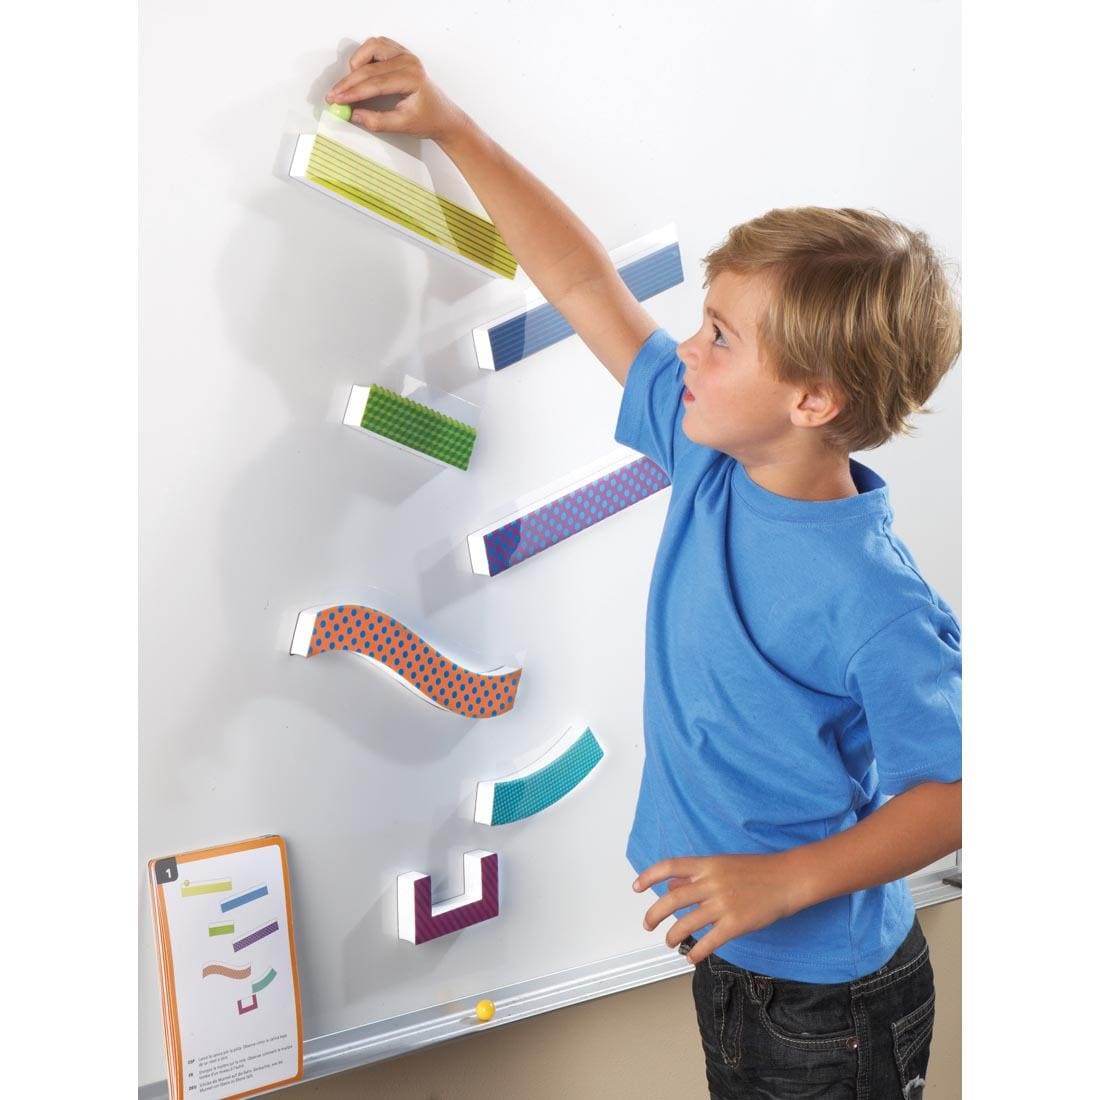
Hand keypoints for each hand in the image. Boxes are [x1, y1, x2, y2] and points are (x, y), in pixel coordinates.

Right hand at [325, 37, 468, 143]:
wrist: (443, 117)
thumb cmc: (429, 119)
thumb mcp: (402, 125)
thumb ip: (377, 121)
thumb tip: (354, 115)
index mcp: (412, 77)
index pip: (374, 83)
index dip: (352, 92)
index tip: (337, 100)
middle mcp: (408, 61)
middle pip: (369, 67)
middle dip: (348, 83)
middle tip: (335, 96)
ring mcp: (404, 55)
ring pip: (371, 48)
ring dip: (357, 64)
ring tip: (350, 84)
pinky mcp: (400, 54)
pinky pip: (377, 45)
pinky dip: (365, 55)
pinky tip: (360, 71)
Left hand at [633, 852, 805, 964]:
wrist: (788, 878)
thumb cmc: (757, 870)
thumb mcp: (723, 864)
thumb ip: (696, 875)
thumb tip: (670, 886)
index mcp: (708, 864)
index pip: (670, 866)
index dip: (649, 876)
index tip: (636, 887)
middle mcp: (712, 882)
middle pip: (673, 899)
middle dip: (654, 913)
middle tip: (647, 925)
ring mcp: (723, 903)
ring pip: (687, 923)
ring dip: (673, 936)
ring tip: (668, 942)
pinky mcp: (736, 923)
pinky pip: (709, 941)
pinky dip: (697, 952)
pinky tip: (691, 957)